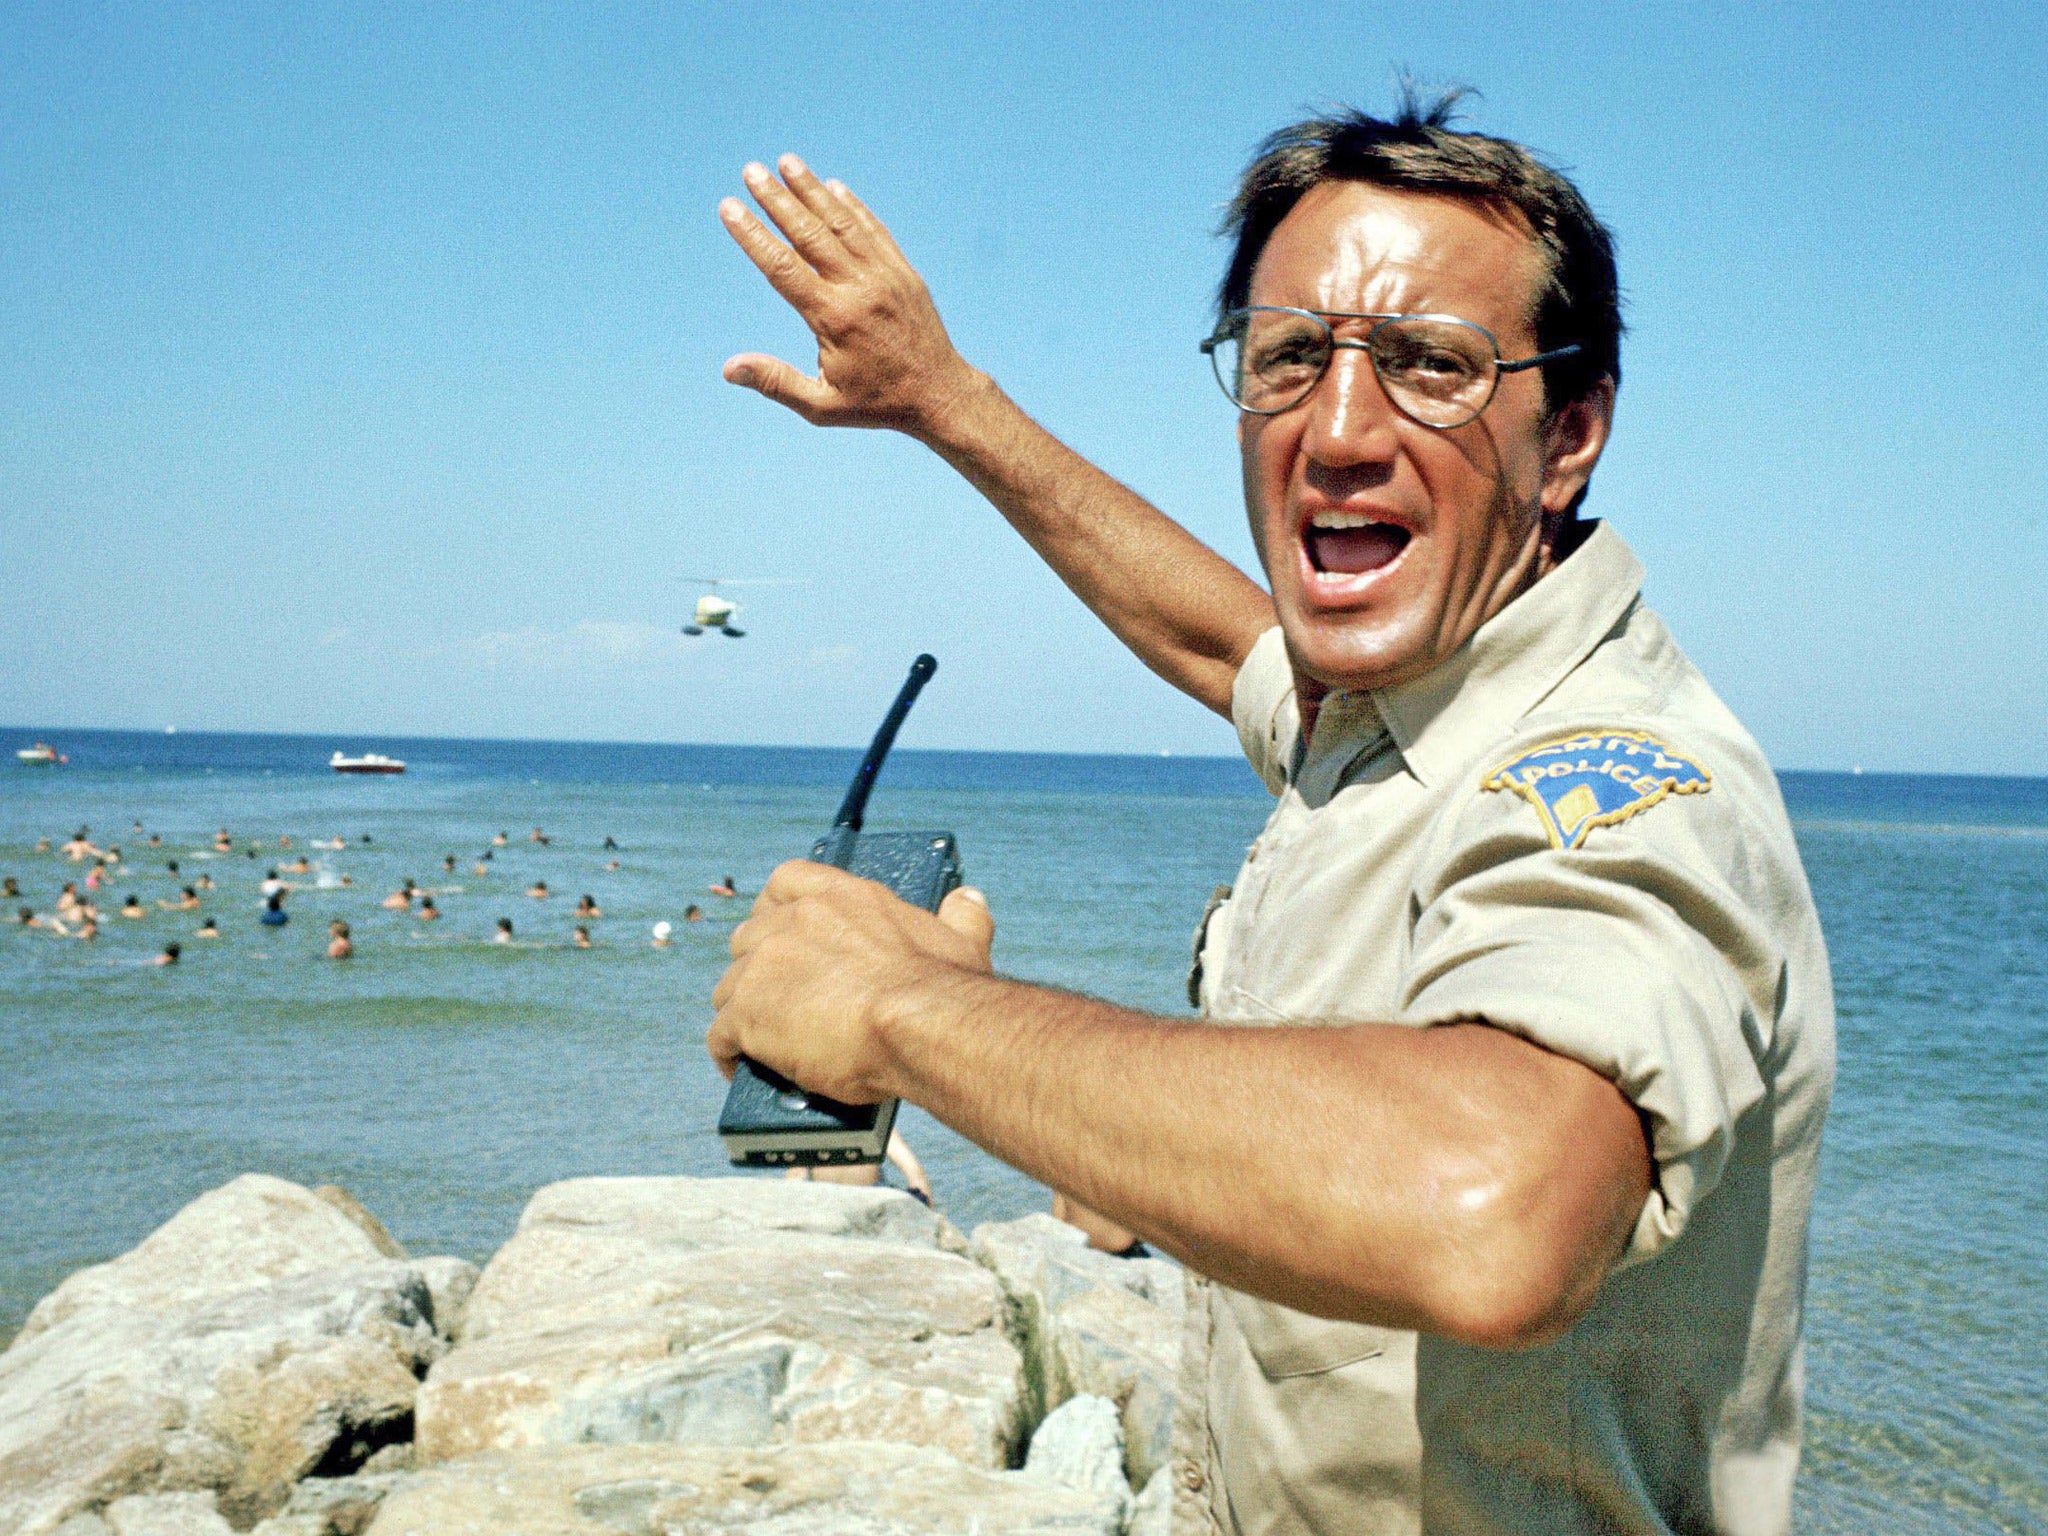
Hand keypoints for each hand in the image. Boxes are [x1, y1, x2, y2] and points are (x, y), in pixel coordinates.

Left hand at [708, 860, 994, 1104]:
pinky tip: (743, 1068)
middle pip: (749, 938)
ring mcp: (766, 964)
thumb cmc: (944, 990)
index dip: (776, 908)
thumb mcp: (961, 940)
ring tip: (764, 1041)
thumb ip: (961, 915)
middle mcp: (796, 920)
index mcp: (842, 897)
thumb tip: (968, 900)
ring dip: (743, 1012)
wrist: (921, 1028)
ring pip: (729, 988)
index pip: (787, 881)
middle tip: (780, 1000)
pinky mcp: (748, 1012)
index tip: (781, 930)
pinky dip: (728, 1054)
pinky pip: (719, 1036)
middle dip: (758, 969)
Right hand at [718, 155, 980, 437]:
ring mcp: (885, 275)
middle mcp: (859, 287)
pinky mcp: (904, 272)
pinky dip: (853, 206)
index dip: (753, 235)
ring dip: (813, 189)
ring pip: (843, 222)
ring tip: (787, 162)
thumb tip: (728, 369)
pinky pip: (874, 230)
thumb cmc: (877, 403)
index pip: (782, 266)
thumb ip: (776, 382)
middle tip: (751, 170)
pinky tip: (833, 186)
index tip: (730, 207)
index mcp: (834, 317)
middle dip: (777, 198)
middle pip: (810, 233)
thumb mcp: (822, 406)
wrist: (940, 394)